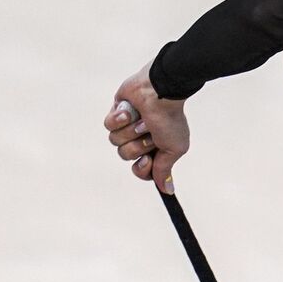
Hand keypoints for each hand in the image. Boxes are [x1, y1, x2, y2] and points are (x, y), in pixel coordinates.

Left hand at [103, 63, 190, 192]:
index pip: (141, 171)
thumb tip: (168, 190)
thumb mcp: (174, 149)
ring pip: (115, 141)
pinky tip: (130, 109)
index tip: (149, 158)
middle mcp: (140, 139)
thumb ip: (164, 170)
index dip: (142, 168)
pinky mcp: (116, 114)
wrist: (160, 91)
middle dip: (137, 144)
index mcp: (155, 149)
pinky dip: (120, 118)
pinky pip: (108, 126)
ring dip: (130, 130)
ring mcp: (127, 127)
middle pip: (126, 156)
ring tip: (142, 118)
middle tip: (149, 132)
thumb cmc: (170, 119)